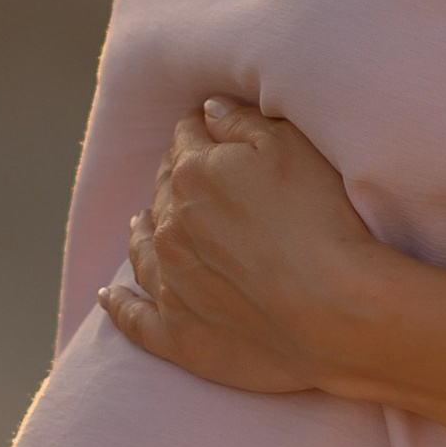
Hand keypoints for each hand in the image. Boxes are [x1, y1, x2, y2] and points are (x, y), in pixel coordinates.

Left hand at [99, 97, 390, 396]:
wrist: (336, 314)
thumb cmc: (322, 223)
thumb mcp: (291, 148)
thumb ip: (242, 122)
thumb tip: (207, 109)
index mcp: (193, 175)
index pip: (187, 140)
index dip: (199, 131)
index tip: (207, 130)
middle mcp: (170, 228)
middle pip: (164, 193)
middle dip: (173, 180)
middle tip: (185, 177)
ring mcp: (169, 285)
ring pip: (142, 250)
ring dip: (141, 233)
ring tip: (139, 225)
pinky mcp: (177, 337)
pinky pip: (133, 319)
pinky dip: (118, 306)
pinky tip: (108, 298)